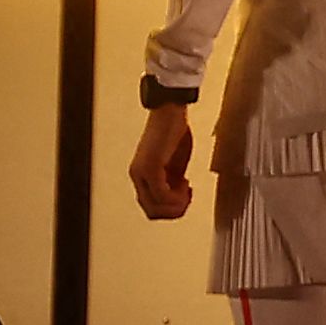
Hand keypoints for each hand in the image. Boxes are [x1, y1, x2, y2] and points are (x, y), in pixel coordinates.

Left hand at [128, 101, 196, 223]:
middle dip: (174, 211)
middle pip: (152, 212)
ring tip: (187, 191)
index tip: (185, 197)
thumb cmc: (173, 131)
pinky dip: (177, 196)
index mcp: (141, 176)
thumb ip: (173, 180)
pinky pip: (162, 195)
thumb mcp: (174, 163)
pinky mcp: (150, 169)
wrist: (170, 112)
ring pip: (156, 208)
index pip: (151, 207)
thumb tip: (178, 197)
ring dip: (176, 205)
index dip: (171, 208)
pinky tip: (185, 184)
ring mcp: (141, 174)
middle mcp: (137, 176)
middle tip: (188, 199)